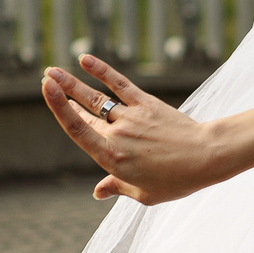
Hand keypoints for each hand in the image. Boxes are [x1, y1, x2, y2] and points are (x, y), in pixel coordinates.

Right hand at [42, 56, 231, 204]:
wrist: (208, 157)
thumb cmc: (177, 180)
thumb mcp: (145, 193)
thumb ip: (118, 187)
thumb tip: (98, 191)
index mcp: (111, 158)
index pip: (77, 130)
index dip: (59, 109)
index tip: (46, 91)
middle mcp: (117, 135)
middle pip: (84, 113)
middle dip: (62, 95)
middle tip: (46, 79)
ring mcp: (132, 117)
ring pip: (97, 98)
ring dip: (74, 83)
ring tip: (53, 71)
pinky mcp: (147, 104)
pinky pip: (120, 85)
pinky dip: (103, 71)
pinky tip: (85, 59)